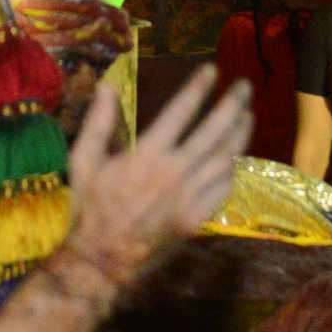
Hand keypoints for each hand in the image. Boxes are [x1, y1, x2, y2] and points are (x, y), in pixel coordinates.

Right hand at [58, 64, 251, 289]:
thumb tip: (107, 85)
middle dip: (233, 105)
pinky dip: (232, 171)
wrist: (100, 260)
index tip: (212, 70)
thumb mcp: (83, 161)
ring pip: (225, 160)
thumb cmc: (88, 208)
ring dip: (240, 134)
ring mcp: (189, 198)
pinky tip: (235, 158)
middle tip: (245, 86)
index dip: (198, 88)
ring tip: (248, 115)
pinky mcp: (195, 220)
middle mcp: (174, 172)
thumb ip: (98, 122)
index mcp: (147, 154)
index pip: (181, 111)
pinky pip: (223, 191)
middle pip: (214, 131)